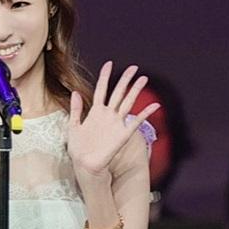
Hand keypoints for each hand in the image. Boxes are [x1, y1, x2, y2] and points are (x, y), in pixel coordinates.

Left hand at [67, 61, 159, 179]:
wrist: (85, 165)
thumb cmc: (79, 149)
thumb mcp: (73, 126)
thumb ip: (76, 109)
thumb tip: (75, 91)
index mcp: (95, 112)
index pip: (101, 90)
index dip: (105, 76)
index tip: (109, 63)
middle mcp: (108, 115)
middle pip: (118, 93)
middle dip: (125, 80)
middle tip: (134, 67)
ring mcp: (116, 124)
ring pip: (128, 103)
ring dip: (135, 91)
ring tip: (143, 78)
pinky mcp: (123, 134)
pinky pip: (136, 121)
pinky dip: (145, 113)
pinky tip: (155, 105)